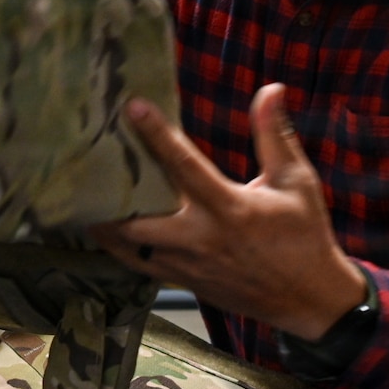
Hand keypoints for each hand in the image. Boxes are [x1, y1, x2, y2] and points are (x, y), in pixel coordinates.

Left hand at [89, 84, 367, 341]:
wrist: (311, 299)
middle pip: (138, 218)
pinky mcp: (183, 282)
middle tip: (84, 162)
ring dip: (103, 221)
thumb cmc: (305, 235)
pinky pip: (137, 264)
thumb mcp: (297, 181)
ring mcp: (188, 265)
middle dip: (109, 193)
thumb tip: (270, 89)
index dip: (157, 135)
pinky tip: (97, 227)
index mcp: (230, 208)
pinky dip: (115, 246)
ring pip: (129, 245)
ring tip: (77, 194)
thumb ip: (275, 135)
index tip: (133, 106)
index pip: (185, 166)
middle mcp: (201, 238)